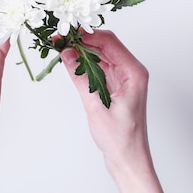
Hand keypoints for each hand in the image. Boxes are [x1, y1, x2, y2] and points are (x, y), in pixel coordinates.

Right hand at [61, 30, 166, 192]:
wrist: (128, 159)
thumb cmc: (121, 138)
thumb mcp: (95, 106)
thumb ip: (80, 77)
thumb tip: (66, 53)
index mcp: (134, 72)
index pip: (109, 41)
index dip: (86, 34)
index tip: (66, 33)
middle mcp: (131, 71)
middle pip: (105, 44)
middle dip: (81, 39)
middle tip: (59, 38)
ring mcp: (123, 77)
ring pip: (100, 53)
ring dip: (81, 50)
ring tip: (61, 47)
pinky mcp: (115, 84)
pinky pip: (98, 66)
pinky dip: (84, 62)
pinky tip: (70, 61)